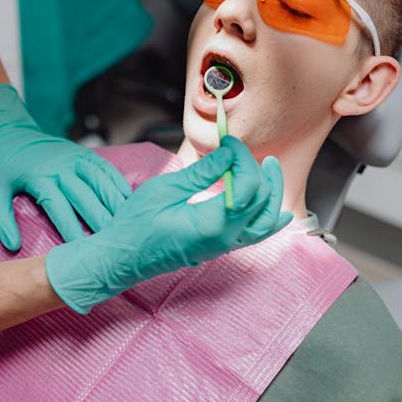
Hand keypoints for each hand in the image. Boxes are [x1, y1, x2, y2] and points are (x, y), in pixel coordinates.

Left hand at [0, 84, 131, 249]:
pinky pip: (106, 169)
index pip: (58, 206)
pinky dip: (118, 185)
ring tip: (126, 225)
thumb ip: (1, 220)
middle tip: (112, 242)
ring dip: (114, 203)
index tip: (81, 250)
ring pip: (100, 181)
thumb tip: (14, 246)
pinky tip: (128, 202)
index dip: (71, 229)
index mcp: (39, 176)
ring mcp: (76, 158)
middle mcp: (61, 166)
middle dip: (99, 220)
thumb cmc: (1, 166)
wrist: (10, 131)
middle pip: (85, 196)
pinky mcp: (85, 154)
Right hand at [46, 136, 291, 312]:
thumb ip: (202, 172)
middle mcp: (225, 238)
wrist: (122, 258)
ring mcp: (224, 246)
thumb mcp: (165, 190)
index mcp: (212, 223)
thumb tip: (229, 154)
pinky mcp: (220, 248)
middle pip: (262, 201)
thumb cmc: (135, 226)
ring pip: (266, 221)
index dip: (243, 158)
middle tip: (246, 152)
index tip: (228, 142)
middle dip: (259, 171)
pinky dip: (270, 222)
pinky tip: (280, 213)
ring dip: (271, 194)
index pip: (248, 184)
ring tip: (268, 170)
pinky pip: (255, 236)